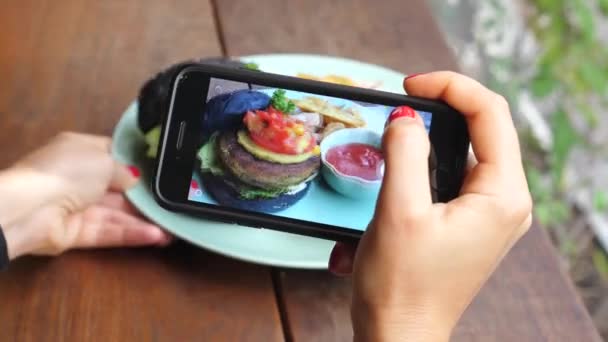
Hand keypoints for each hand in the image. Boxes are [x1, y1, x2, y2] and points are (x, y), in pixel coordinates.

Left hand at [0, 132, 170, 259]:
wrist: (30, 207)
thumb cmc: (67, 172)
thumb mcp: (103, 160)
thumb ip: (124, 171)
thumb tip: (135, 179)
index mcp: (80, 151)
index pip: (113, 155)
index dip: (137, 163)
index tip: (163, 171)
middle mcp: (78, 178)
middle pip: (118, 189)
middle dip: (144, 197)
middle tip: (173, 204)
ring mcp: (77, 207)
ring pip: (116, 214)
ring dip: (143, 221)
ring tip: (171, 228)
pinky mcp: (76, 233)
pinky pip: (108, 232)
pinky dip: (131, 234)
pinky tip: (156, 237)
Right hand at [328, 72, 532, 340]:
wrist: (400, 332)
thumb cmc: (402, 285)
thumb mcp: (398, 210)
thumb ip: (404, 153)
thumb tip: (405, 118)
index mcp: (502, 196)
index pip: (490, 114)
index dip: (451, 87)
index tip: (411, 84)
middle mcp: (506, 202)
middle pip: (486, 126)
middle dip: (446, 104)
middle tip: (406, 98)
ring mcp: (491, 212)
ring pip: (471, 147)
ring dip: (438, 129)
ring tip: (404, 123)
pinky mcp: (472, 220)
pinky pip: (460, 171)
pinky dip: (434, 155)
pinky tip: (409, 157)